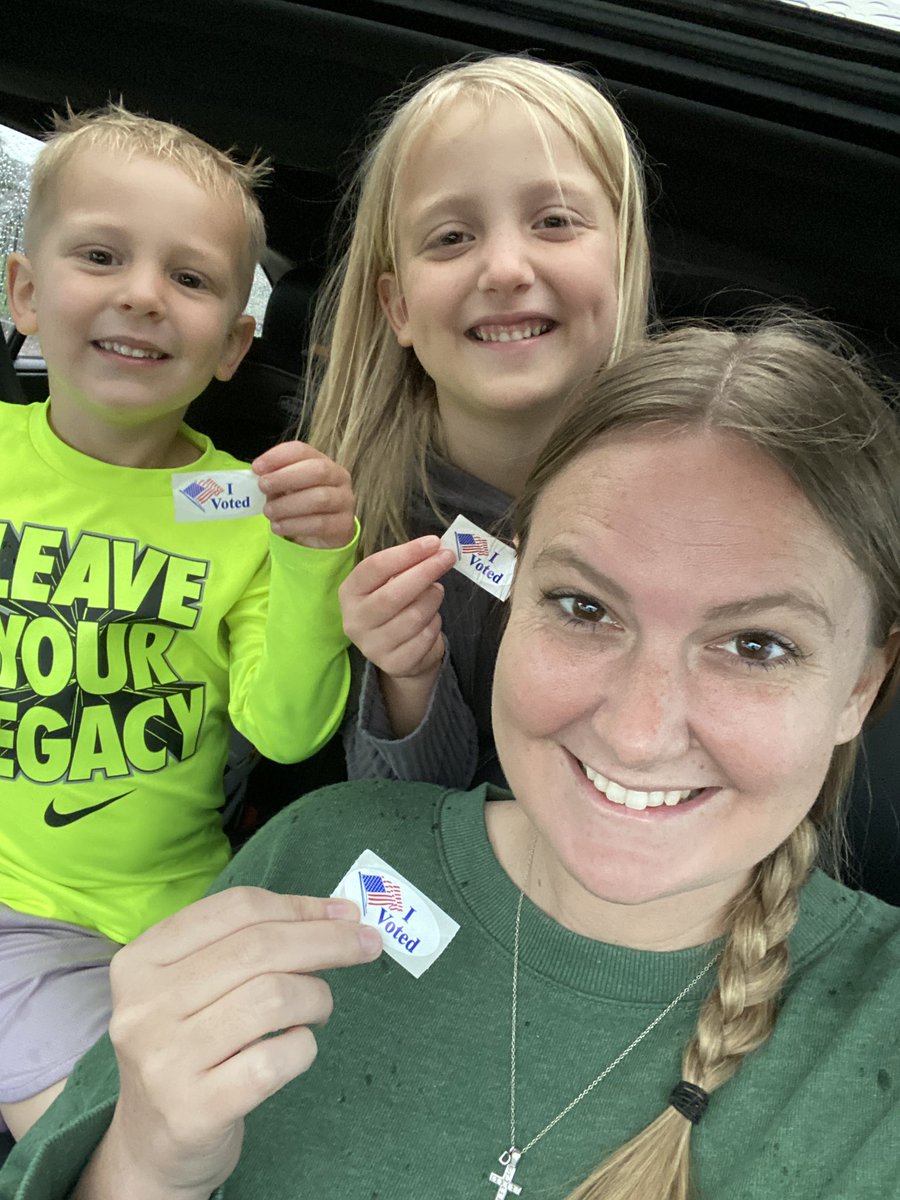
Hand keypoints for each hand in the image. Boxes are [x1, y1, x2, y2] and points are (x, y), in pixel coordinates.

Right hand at [81, 889, 380, 1198]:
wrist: (153, 1145)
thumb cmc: (190, 1047)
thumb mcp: (194, 986)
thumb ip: (249, 943)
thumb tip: (338, 914)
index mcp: (141, 961)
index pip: (236, 909)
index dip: (300, 906)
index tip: (344, 913)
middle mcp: (145, 1006)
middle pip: (260, 948)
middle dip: (327, 940)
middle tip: (366, 945)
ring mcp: (165, 1060)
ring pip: (273, 997)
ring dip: (317, 997)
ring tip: (319, 1008)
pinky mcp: (194, 1109)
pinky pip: (276, 1059)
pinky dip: (304, 1046)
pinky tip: (298, 1047)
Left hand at [253, 442, 354, 548]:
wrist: (324, 531)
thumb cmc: (301, 502)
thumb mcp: (287, 487)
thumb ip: (275, 478)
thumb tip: (259, 475)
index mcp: (323, 461)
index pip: (303, 451)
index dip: (278, 456)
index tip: (257, 467)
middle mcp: (339, 478)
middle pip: (318, 471)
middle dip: (286, 477)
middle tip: (263, 486)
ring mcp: (345, 501)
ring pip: (319, 499)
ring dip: (288, 505)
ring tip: (268, 512)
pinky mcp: (344, 524)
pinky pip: (320, 524)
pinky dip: (294, 525)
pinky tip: (278, 526)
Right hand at [340, 536, 454, 682]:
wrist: (397, 651)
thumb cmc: (395, 605)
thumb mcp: (392, 581)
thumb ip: (407, 565)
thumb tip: (437, 550)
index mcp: (350, 592)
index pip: (375, 567)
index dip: (406, 553)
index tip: (433, 542)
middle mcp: (355, 620)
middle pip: (393, 593)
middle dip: (425, 572)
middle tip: (448, 557)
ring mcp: (372, 646)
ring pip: (414, 616)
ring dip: (432, 599)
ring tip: (435, 592)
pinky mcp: (394, 664)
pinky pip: (425, 637)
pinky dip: (435, 623)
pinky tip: (431, 619)